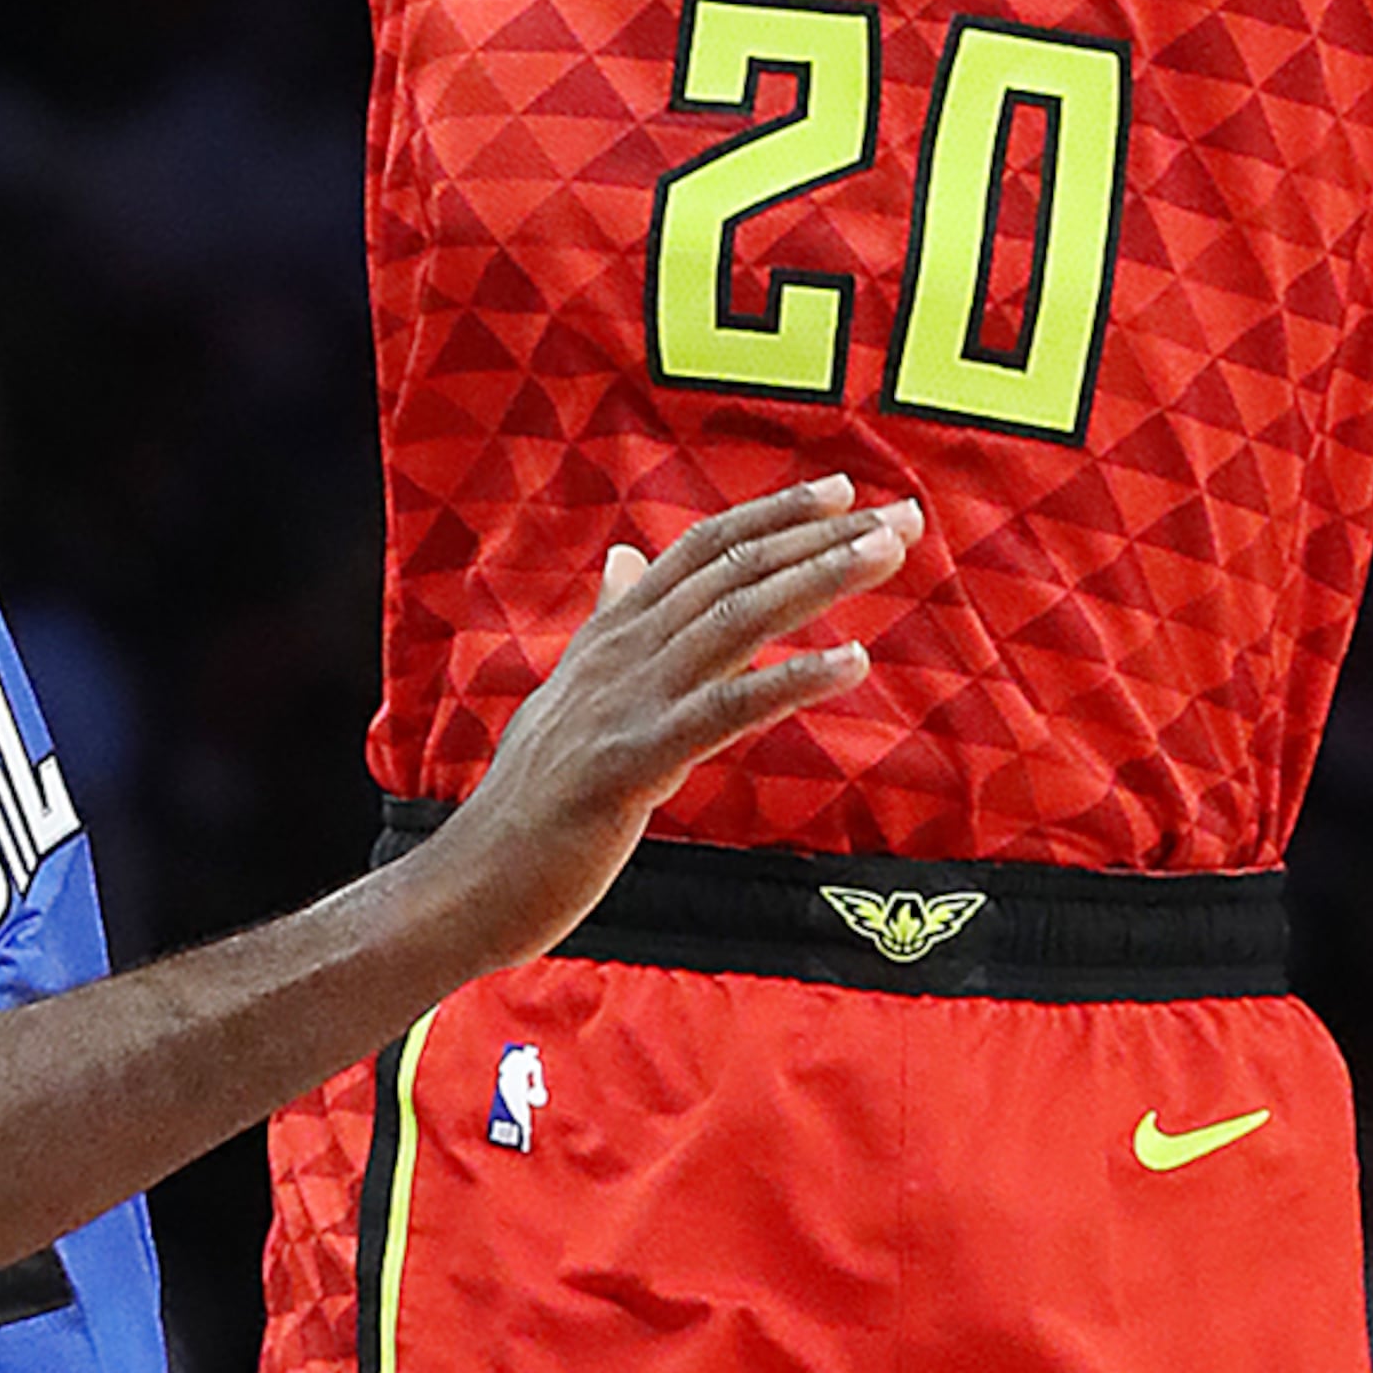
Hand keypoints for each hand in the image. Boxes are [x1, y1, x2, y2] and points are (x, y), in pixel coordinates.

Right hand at [424, 479, 916, 961]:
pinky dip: (793, 680)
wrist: (471, 881)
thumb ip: (608, 627)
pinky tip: (853, 663)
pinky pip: (726, 710)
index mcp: (609, 636)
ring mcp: (624, 704)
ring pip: (735, 620)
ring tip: (886, 554)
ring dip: (817, 580)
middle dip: (820, 538)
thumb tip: (625, 560)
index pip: (699, 550)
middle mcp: (619, 653)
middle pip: (730, 570)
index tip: (839, 492)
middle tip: (901, 517)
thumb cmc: (530, 801)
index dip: (771, 515)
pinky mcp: (632, 763)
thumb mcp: (570, 696)